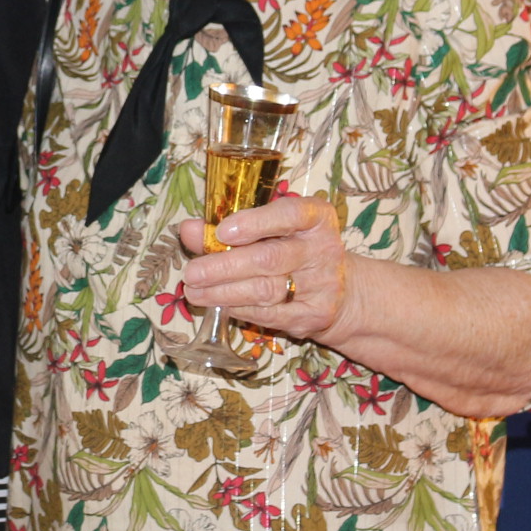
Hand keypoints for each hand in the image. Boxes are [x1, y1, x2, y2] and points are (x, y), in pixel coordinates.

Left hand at [175, 194, 355, 341]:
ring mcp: (322, 285)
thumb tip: (190, 229)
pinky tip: (219, 304)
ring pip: (266, 290)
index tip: (222, 231)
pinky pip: (269, 314)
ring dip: (224, 292)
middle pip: (269, 258)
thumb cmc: (293, 250)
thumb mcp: (270, 230)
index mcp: (316, 217)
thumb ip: (229, 228)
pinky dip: (239, 308)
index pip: (289, 215)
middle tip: (192, 273)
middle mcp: (323, 249)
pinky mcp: (314, 315)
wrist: (341, 293)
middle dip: (224, 266)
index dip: (255, 222)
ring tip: (194, 292)